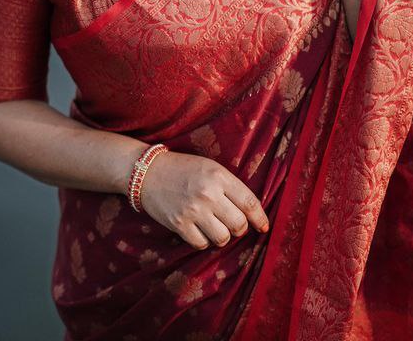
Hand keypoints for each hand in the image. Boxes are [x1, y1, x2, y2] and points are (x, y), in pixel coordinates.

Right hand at [138, 151, 269, 249]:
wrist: (148, 173)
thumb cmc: (184, 169)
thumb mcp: (210, 168)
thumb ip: (230, 186)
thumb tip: (250, 212)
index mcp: (219, 176)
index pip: (249, 202)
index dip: (260, 218)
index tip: (264, 227)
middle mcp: (208, 194)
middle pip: (239, 224)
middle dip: (240, 228)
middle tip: (234, 224)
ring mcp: (193, 210)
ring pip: (223, 238)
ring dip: (222, 236)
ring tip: (216, 227)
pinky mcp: (179, 225)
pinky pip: (202, 244)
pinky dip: (204, 241)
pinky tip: (200, 230)